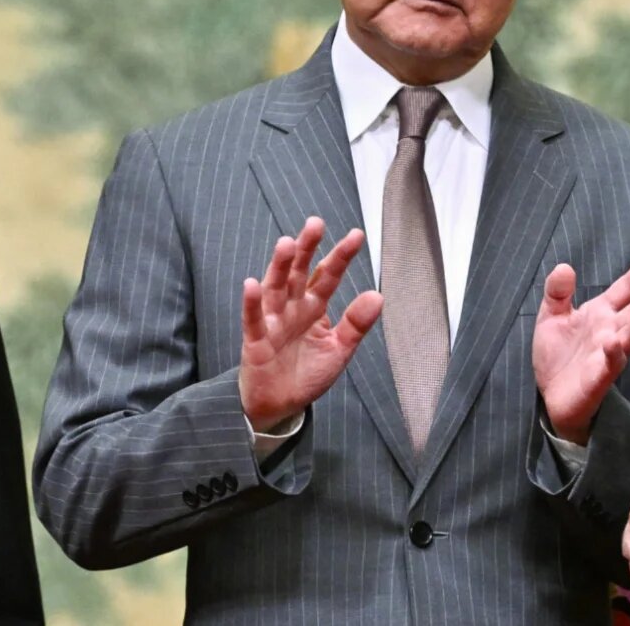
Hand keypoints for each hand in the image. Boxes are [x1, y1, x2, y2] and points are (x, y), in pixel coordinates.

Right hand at [239, 217, 382, 432]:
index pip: (328, 276)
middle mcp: (293, 307)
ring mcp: (273, 320)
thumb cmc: (306, 373)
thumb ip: (356, 324)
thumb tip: (378, 296)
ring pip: (275, 287)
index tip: (356, 235)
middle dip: (307, 248)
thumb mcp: (338, 350)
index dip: (340, 256)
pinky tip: (252, 284)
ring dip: (279, 266)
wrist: (279, 404)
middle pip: (299, 272)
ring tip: (287, 244)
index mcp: (314, 307)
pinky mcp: (256, 339)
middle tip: (315, 224)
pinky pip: (254, 318)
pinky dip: (252, 302)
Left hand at [532, 247, 629, 443]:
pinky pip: (609, 364)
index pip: (626, 289)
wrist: (550, 396)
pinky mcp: (599, 377)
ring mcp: (608, 354)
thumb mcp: (551, 317)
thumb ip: (558, 293)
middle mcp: (611, 331)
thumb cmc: (558, 355)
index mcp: (602, 313)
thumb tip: (564, 266)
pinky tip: (613, 342)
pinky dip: (613, 353)